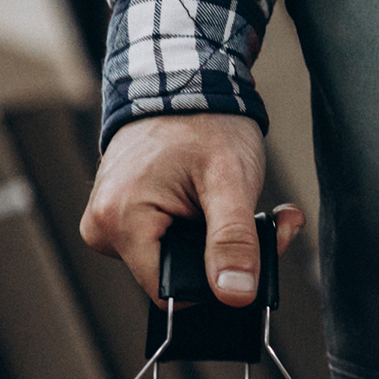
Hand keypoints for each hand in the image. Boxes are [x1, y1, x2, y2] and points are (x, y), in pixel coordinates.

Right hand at [80, 114, 305, 305]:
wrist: (183, 82)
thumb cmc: (203, 123)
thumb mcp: (229, 183)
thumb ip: (233, 241)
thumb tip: (236, 295)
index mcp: (120, 223)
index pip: (171, 291)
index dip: (220, 282)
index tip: (260, 252)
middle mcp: (105, 229)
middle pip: (179, 276)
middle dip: (233, 257)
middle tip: (273, 224)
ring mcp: (113, 224)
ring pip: (182, 260)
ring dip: (229, 242)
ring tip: (260, 210)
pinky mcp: (128, 218)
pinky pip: (174, 241)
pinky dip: (212, 228)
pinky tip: (236, 205)